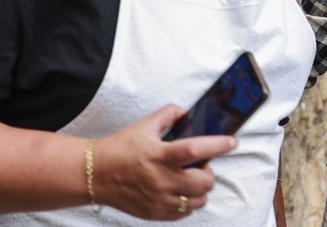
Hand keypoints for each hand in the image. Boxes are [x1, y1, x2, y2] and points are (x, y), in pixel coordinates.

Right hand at [93, 105, 235, 219]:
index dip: (217, 145)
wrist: (94, 174)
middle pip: (204, 182)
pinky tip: (179, 191)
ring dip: (200, 189)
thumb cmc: (120, 148)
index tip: (231, 141)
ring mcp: (158, 199)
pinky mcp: (154, 213)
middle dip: (209, 172)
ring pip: (198, 200)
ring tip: (189, 179)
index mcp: (159, 155)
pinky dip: (188, 202)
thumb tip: (188, 113)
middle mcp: (161, 180)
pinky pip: (184, 212)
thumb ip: (169, 114)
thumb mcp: (144, 125)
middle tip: (201, 165)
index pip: (195, 150)